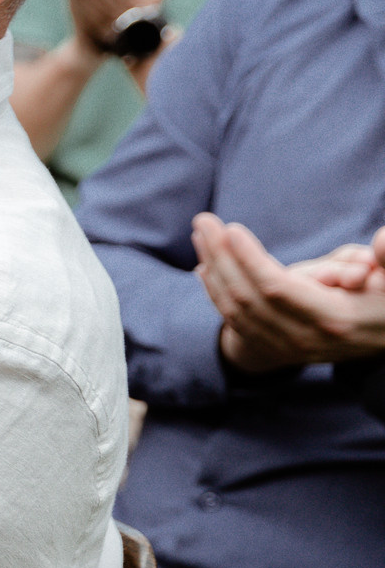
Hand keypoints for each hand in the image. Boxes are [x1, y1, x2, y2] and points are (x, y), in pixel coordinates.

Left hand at [194, 214, 384, 373]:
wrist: (384, 341)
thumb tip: (382, 241)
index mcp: (333, 318)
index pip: (277, 289)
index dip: (250, 259)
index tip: (231, 228)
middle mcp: (305, 337)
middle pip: (247, 297)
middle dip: (221, 255)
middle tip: (204, 220)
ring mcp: (287, 346)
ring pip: (235, 309)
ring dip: (213, 268)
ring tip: (200, 234)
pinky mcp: (277, 347)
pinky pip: (236, 321)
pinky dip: (215, 293)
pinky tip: (204, 268)